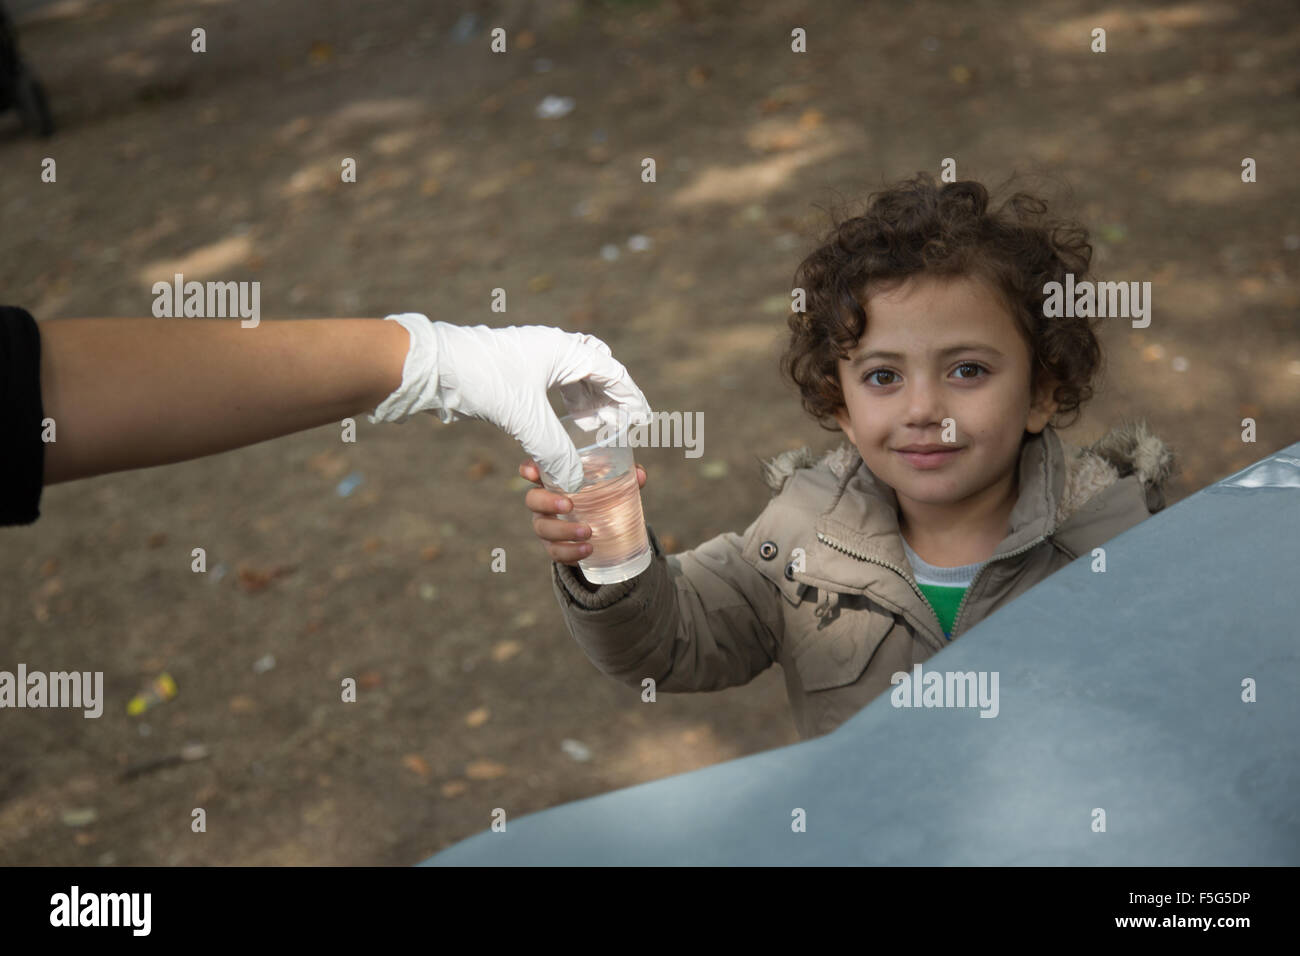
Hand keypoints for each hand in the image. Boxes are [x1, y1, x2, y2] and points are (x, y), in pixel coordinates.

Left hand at [369, 316, 650, 492]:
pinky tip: (565, 423)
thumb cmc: (482, 381)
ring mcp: (535, 355)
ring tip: (594, 430)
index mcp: (564, 350)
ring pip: (575, 377)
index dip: (630, 399)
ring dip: (589, 403)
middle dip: (611, 401)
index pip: (611, 374)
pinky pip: (556, 383)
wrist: (435, 366)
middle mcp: (554, 348)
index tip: (643, 423)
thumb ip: (554, 451)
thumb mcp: (524, 420)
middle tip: (618, 428)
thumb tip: (573, 483)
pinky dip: (567, 403)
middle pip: (597, 371)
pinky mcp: (518, 368)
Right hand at [520, 458, 647, 565]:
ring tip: (588, 533)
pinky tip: (587, 550)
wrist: (601, 529)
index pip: (533, 470)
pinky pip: (555, 552)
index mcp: (554, 480)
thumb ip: (625, 477)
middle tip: (569, 505)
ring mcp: (546, 525)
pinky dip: (570, 552)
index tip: (533, 472)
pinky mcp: (554, 546)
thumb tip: (639, 475)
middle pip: (533, 499)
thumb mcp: (612, 484)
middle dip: (547, 502)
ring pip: (543, 528)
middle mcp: (544, 501)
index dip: (528, 469)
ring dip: (563, 531)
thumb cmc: (600, 496)